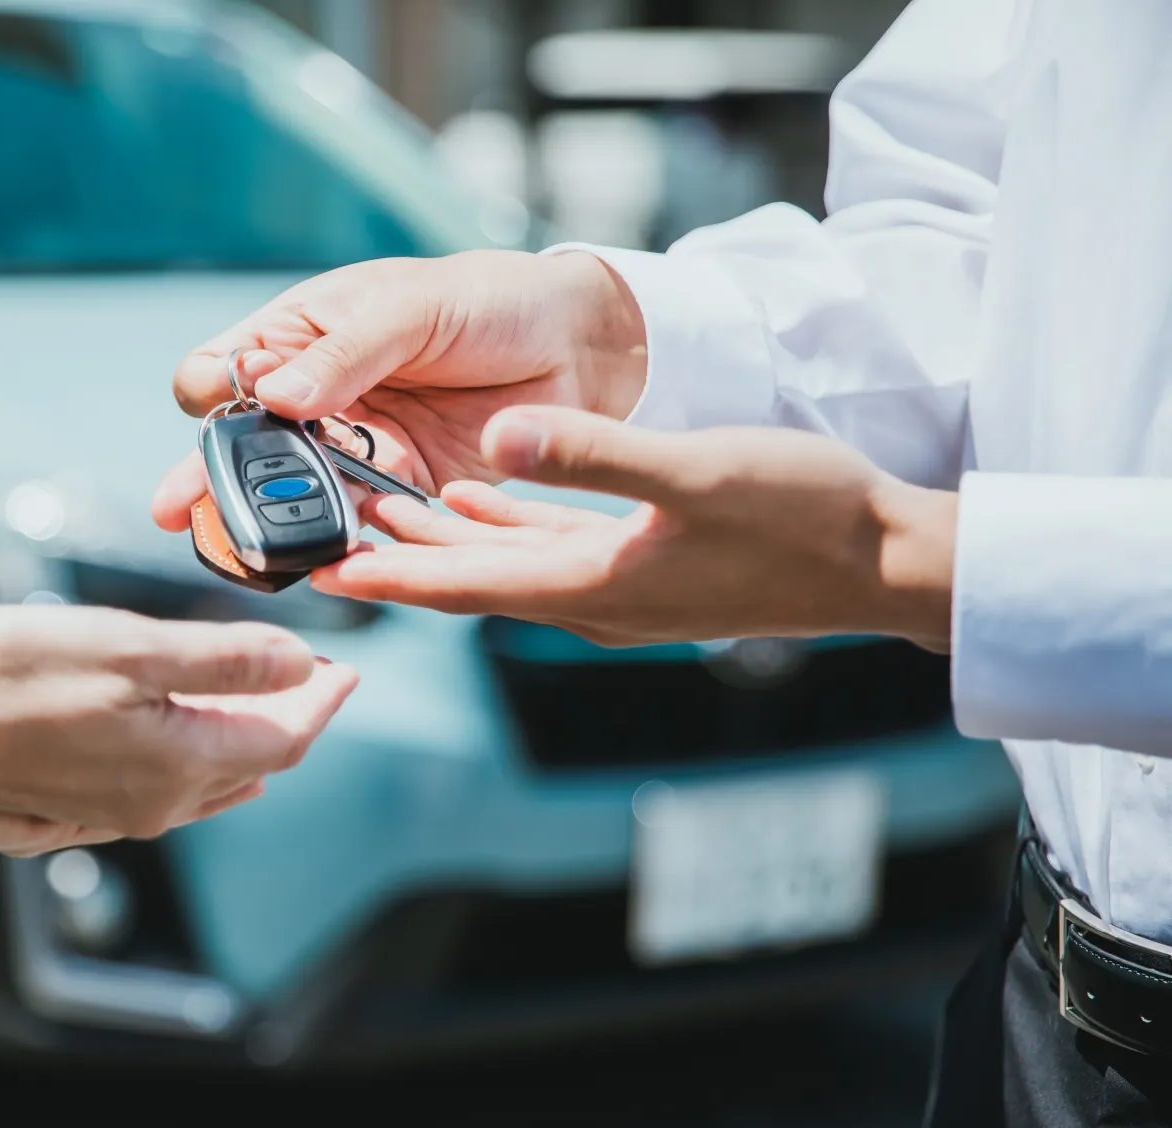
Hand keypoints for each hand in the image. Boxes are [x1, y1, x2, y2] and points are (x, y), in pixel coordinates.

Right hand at [0, 606, 356, 844]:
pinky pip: (143, 794)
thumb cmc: (1, 678)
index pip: (282, 739)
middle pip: (244, 765)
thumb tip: (300, 664)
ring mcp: (99, 809)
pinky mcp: (55, 802)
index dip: (320, 700)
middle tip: (312, 681)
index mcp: (178, 766)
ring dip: (233, 743)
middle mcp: (148, 802)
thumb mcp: (127, 650)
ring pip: (195, 784)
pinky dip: (177, 764)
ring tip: (255, 710)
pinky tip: (169, 750)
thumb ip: (222, 659)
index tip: (347, 668)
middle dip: (286, 720)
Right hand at [152, 250, 645, 530]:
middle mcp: (315, 395)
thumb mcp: (410, 308)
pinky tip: (324, 556)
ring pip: (291, 490)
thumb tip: (275, 394)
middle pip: (242, 444)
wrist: (579, 344)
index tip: (225, 407)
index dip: (214, 394)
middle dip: (211, 478)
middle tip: (180, 510)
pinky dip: (339, 539)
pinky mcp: (398, 488)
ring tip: (245, 546)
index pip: (221, 370)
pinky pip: (356, 521)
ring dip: (268, 517)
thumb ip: (346, 354)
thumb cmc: (490, 299)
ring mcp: (353, 445)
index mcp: (300, 334)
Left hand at [309, 407, 956, 650]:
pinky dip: (506, 527)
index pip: (463, 586)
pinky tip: (480, 497)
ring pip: (505, 565)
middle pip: (469, 580)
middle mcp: (594, 601)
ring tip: (379, 512)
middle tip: (325, 535)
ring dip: (444, 541)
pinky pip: (550, 552)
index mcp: (592, 587)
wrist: (887, 560)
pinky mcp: (647, 569)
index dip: (389, 579)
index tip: (323, 574)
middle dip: (396, 559)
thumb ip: (591, 457)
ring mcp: (621, 589)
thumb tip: (495, 442)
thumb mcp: (692, 472)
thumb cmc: (802, 514)